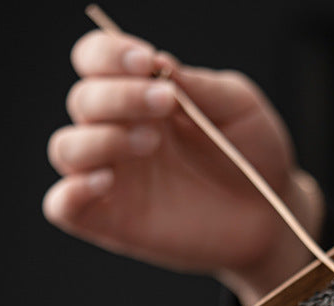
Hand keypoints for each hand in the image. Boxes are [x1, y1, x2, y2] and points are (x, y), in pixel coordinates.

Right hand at [43, 31, 321, 305]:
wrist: (270, 219)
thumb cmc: (254, 157)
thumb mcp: (238, 107)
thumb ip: (199, 85)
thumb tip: (158, 64)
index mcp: (142, 96)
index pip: (96, 60)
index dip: (109, 54)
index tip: (146, 62)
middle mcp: (119, 132)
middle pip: (82, 100)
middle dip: (118, 95)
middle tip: (165, 104)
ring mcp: (113, 179)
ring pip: (66, 148)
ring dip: (100, 138)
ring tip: (150, 142)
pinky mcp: (112, 222)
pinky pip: (63, 206)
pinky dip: (71, 191)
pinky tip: (105, 181)